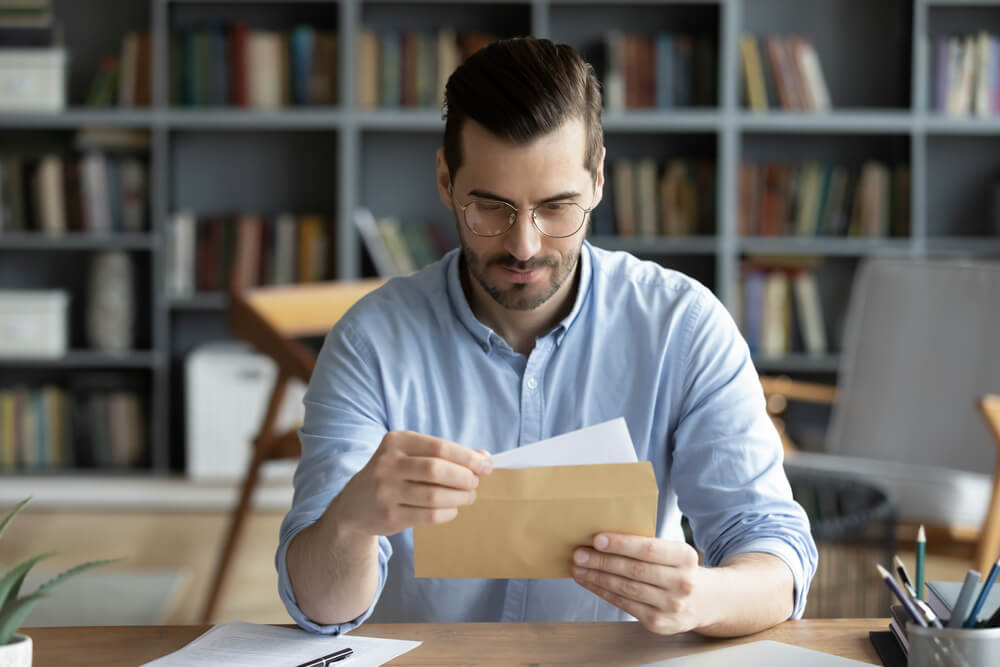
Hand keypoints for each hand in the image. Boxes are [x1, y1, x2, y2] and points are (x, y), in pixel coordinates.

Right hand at [332, 431, 491, 536]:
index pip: (440, 447)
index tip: (486, 465)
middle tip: (475, 484)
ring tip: (469, 497)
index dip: (468, 457)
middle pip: (436, 470)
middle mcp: (387, 464)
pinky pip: (427, 515)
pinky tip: (452, 509)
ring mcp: (385, 491)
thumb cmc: (394, 475)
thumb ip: (446, 454)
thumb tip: (485, 457)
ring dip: (459, 497)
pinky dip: (447, 512)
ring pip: (434, 495)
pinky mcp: (388, 516)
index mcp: (396, 441)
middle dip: (464, 477)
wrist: (354, 505)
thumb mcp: (412, 456)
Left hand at [571, 533, 706, 634]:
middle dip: (602, 562)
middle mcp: (681, 582)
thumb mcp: (674, 553)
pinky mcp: (659, 623)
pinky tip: (591, 583)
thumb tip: (604, 540)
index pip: (649, 549)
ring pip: (626, 589)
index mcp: (685, 557)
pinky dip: (604, 592)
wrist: (704, 601)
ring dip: (598, 578)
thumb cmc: (679, 569)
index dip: (622, 545)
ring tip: (579, 568)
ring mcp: (671, 605)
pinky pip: (625, 605)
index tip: (597, 539)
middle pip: (634, 570)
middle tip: (579, 554)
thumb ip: (647, 547)